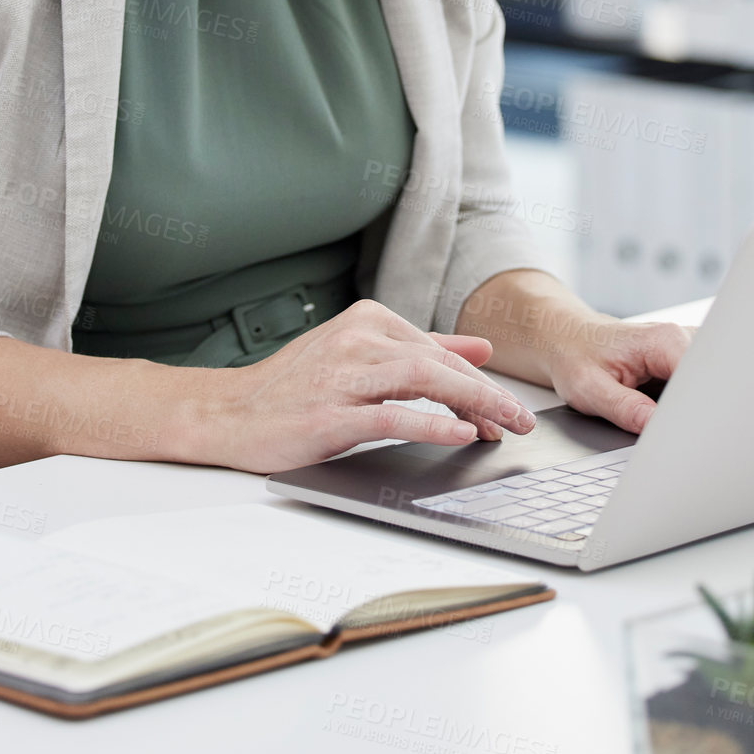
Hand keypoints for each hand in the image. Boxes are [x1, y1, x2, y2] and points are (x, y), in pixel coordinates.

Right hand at [195, 299, 538, 473]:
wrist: (230, 414)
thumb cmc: (296, 387)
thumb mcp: (361, 355)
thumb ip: (424, 348)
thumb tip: (480, 346)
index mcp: (368, 320)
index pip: (439, 350)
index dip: (480, 382)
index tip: (508, 410)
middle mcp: (357, 340)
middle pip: (439, 363)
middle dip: (488, 394)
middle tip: (522, 421)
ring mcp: (342, 376)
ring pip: (423, 381)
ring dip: (474, 406)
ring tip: (505, 428)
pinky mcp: (329, 415)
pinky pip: (392, 415)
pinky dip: (432, 424)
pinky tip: (461, 434)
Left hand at [540, 317, 696, 434]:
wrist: (569, 340)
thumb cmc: (576, 357)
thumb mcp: (591, 389)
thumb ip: (626, 409)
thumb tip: (658, 428)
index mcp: (663, 340)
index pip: (703, 378)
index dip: (699, 409)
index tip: (685, 431)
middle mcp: (681, 337)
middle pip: (713, 382)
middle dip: (702, 411)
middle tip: (675, 432)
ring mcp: (686, 348)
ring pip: (710, 386)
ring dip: (697, 408)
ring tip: (663, 418)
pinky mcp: (685, 361)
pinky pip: (699, 386)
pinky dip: (690, 405)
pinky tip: (669, 413)